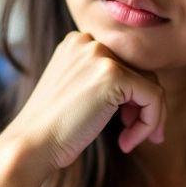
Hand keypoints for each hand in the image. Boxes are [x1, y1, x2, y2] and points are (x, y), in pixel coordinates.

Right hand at [4, 31, 165, 170]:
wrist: (31, 144)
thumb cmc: (53, 129)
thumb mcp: (79, 93)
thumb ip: (105, 82)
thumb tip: (152, 91)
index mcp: (78, 42)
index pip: (125, 64)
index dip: (133, 97)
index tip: (127, 125)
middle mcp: (89, 41)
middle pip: (142, 72)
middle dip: (145, 108)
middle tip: (134, 137)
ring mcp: (101, 55)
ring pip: (152, 86)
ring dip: (148, 120)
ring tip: (128, 142)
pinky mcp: (114, 74)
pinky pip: (154, 98)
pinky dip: (148, 124)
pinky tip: (126, 143)